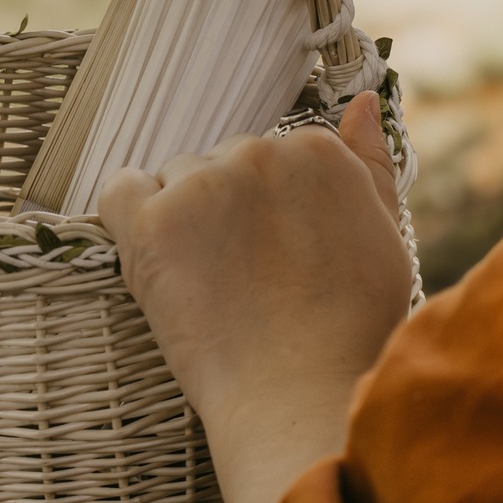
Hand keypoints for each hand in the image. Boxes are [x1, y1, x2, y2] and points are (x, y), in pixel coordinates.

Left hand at [99, 92, 411, 502]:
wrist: (301, 397)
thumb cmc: (351, 332)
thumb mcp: (384, 238)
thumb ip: (370, 166)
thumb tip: (361, 105)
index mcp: (319, 151)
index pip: (273, 155)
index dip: (270, 210)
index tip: (279, 259)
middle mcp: (260, 152)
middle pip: (222, 161)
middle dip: (227, 210)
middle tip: (247, 280)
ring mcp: (203, 184)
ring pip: (174, 179)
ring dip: (184, 220)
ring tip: (214, 287)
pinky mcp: (152, 222)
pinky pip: (118, 192)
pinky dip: (128, 219)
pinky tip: (157, 261)